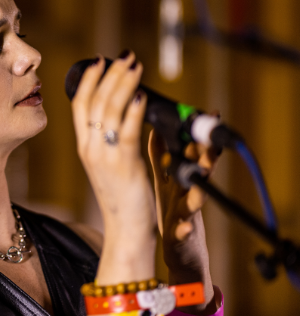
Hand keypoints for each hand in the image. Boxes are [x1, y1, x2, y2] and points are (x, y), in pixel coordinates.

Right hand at [71, 52, 155, 283]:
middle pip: (95, 102)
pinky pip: (128, 131)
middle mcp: (90, 148)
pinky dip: (134, 110)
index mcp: (85, 146)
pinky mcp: (124, 164)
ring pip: (110, 111)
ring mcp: (105, 156)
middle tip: (124, 56)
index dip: (88, 80)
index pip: (80, 105)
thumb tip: (126, 108)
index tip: (99, 60)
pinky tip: (142, 95)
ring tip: (135, 65)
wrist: (126, 229)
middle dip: (110, 75)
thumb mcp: (109, 163)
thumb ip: (113, 137)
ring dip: (123, 84)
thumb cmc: (122, 195)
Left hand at [149, 129, 220, 314]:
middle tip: (210, 145)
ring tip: (203, 178)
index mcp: (182, 180)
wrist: (179, 251)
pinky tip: (184, 227)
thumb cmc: (172, 212)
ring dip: (200, 190)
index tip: (210, 114)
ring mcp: (187, 216)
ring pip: (196, 200)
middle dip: (207, 159)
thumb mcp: (165, 181)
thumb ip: (160, 156)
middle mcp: (188, 195)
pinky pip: (183, 233)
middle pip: (200, 173)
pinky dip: (185, 230)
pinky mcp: (180, 236)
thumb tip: (155, 127)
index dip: (200, 135)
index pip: (193, 154)